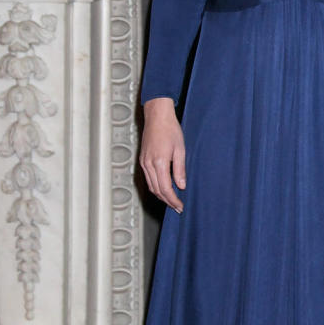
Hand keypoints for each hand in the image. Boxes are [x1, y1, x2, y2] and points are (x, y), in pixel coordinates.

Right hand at [139, 98, 185, 212]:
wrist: (157, 117)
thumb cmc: (170, 130)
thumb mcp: (180, 150)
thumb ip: (180, 170)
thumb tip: (181, 186)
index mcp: (159, 163)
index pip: (165, 188)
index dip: (173, 200)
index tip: (180, 206)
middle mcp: (148, 165)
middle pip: (156, 190)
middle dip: (167, 201)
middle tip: (177, 207)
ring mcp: (143, 163)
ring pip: (151, 186)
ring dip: (161, 196)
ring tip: (171, 201)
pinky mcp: (142, 160)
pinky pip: (148, 179)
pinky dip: (155, 187)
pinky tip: (163, 189)